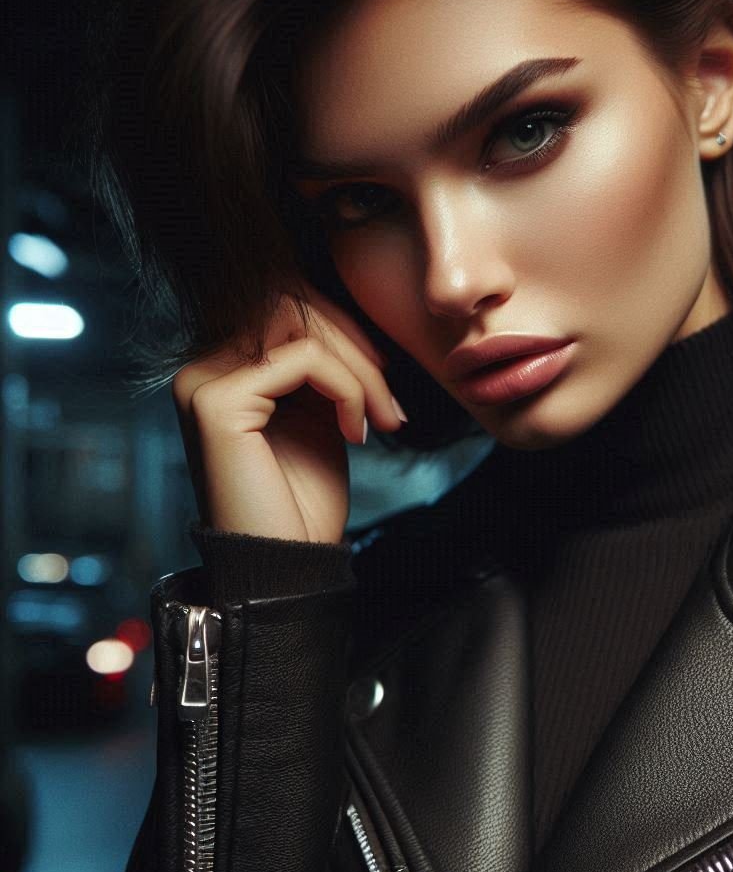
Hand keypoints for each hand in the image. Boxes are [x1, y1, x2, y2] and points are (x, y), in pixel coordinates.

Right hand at [171, 282, 406, 542]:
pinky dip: (346, 387)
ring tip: (379, 418)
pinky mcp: (217, 402)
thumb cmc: (303, 500)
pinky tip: (353, 431)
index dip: (344, 333)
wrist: (288, 564)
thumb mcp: (321, 416)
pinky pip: (304, 358)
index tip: (384, 378)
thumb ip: (323, 368)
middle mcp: (202, 370)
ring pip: (301, 327)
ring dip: (358, 370)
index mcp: (223, 371)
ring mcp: (203, 382)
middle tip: (390, 406)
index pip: (284, 310)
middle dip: (357, 349)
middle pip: (292, 307)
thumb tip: (352, 323)